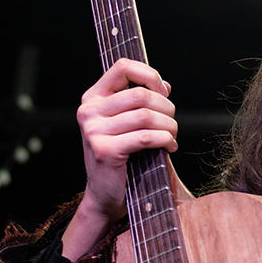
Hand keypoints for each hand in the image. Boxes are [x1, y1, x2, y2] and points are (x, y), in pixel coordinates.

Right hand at [62, 58, 176, 258]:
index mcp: (93, 98)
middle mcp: (88, 111)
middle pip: (141, 94)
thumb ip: (142, 102)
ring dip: (169, 126)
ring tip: (171, 137)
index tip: (164, 92)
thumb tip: (164, 85)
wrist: (106, 195)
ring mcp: (93, 131)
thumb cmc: (123, 157)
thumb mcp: (129, 124)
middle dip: (167, 108)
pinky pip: (147, 137)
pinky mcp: (105, 150)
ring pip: (147, 116)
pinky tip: (169, 147)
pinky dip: (166, 141)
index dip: (150, 75)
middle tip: (172, 124)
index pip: (123, 67)